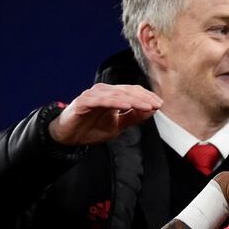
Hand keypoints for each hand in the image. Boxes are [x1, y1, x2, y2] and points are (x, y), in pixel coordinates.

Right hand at [48, 84, 162, 145]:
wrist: (68, 137)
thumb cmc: (91, 128)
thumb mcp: (118, 125)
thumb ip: (133, 117)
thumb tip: (152, 110)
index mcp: (113, 95)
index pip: (133, 91)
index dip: (147, 96)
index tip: (160, 104)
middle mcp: (104, 92)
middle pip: (127, 91)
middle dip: (144, 98)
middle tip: (156, 104)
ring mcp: (93, 95)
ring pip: (117, 94)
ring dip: (133, 100)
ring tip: (146, 106)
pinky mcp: (83, 102)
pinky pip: (101, 100)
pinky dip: (115, 102)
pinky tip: (126, 106)